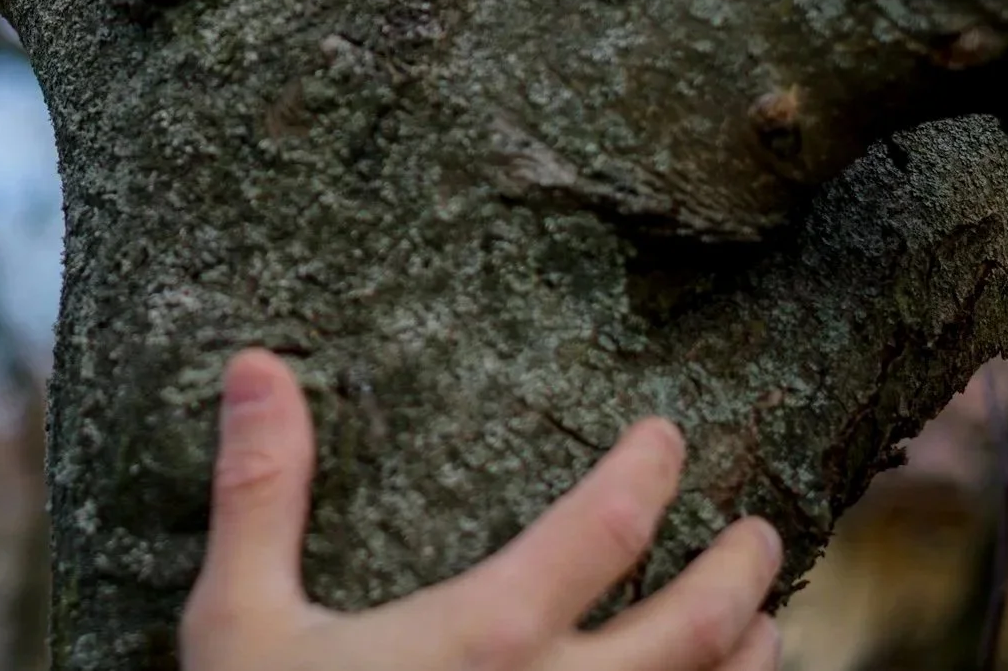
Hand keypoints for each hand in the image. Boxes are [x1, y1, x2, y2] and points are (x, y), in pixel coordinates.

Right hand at [183, 351, 783, 670]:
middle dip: (738, 572)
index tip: (666, 438)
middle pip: (692, 628)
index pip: (602, 528)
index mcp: (484, 638)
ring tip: (767, 625)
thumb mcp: (241, 622)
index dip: (645, 471)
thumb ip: (260, 494)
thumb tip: (255, 366)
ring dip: (748, 660)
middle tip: (759, 533)